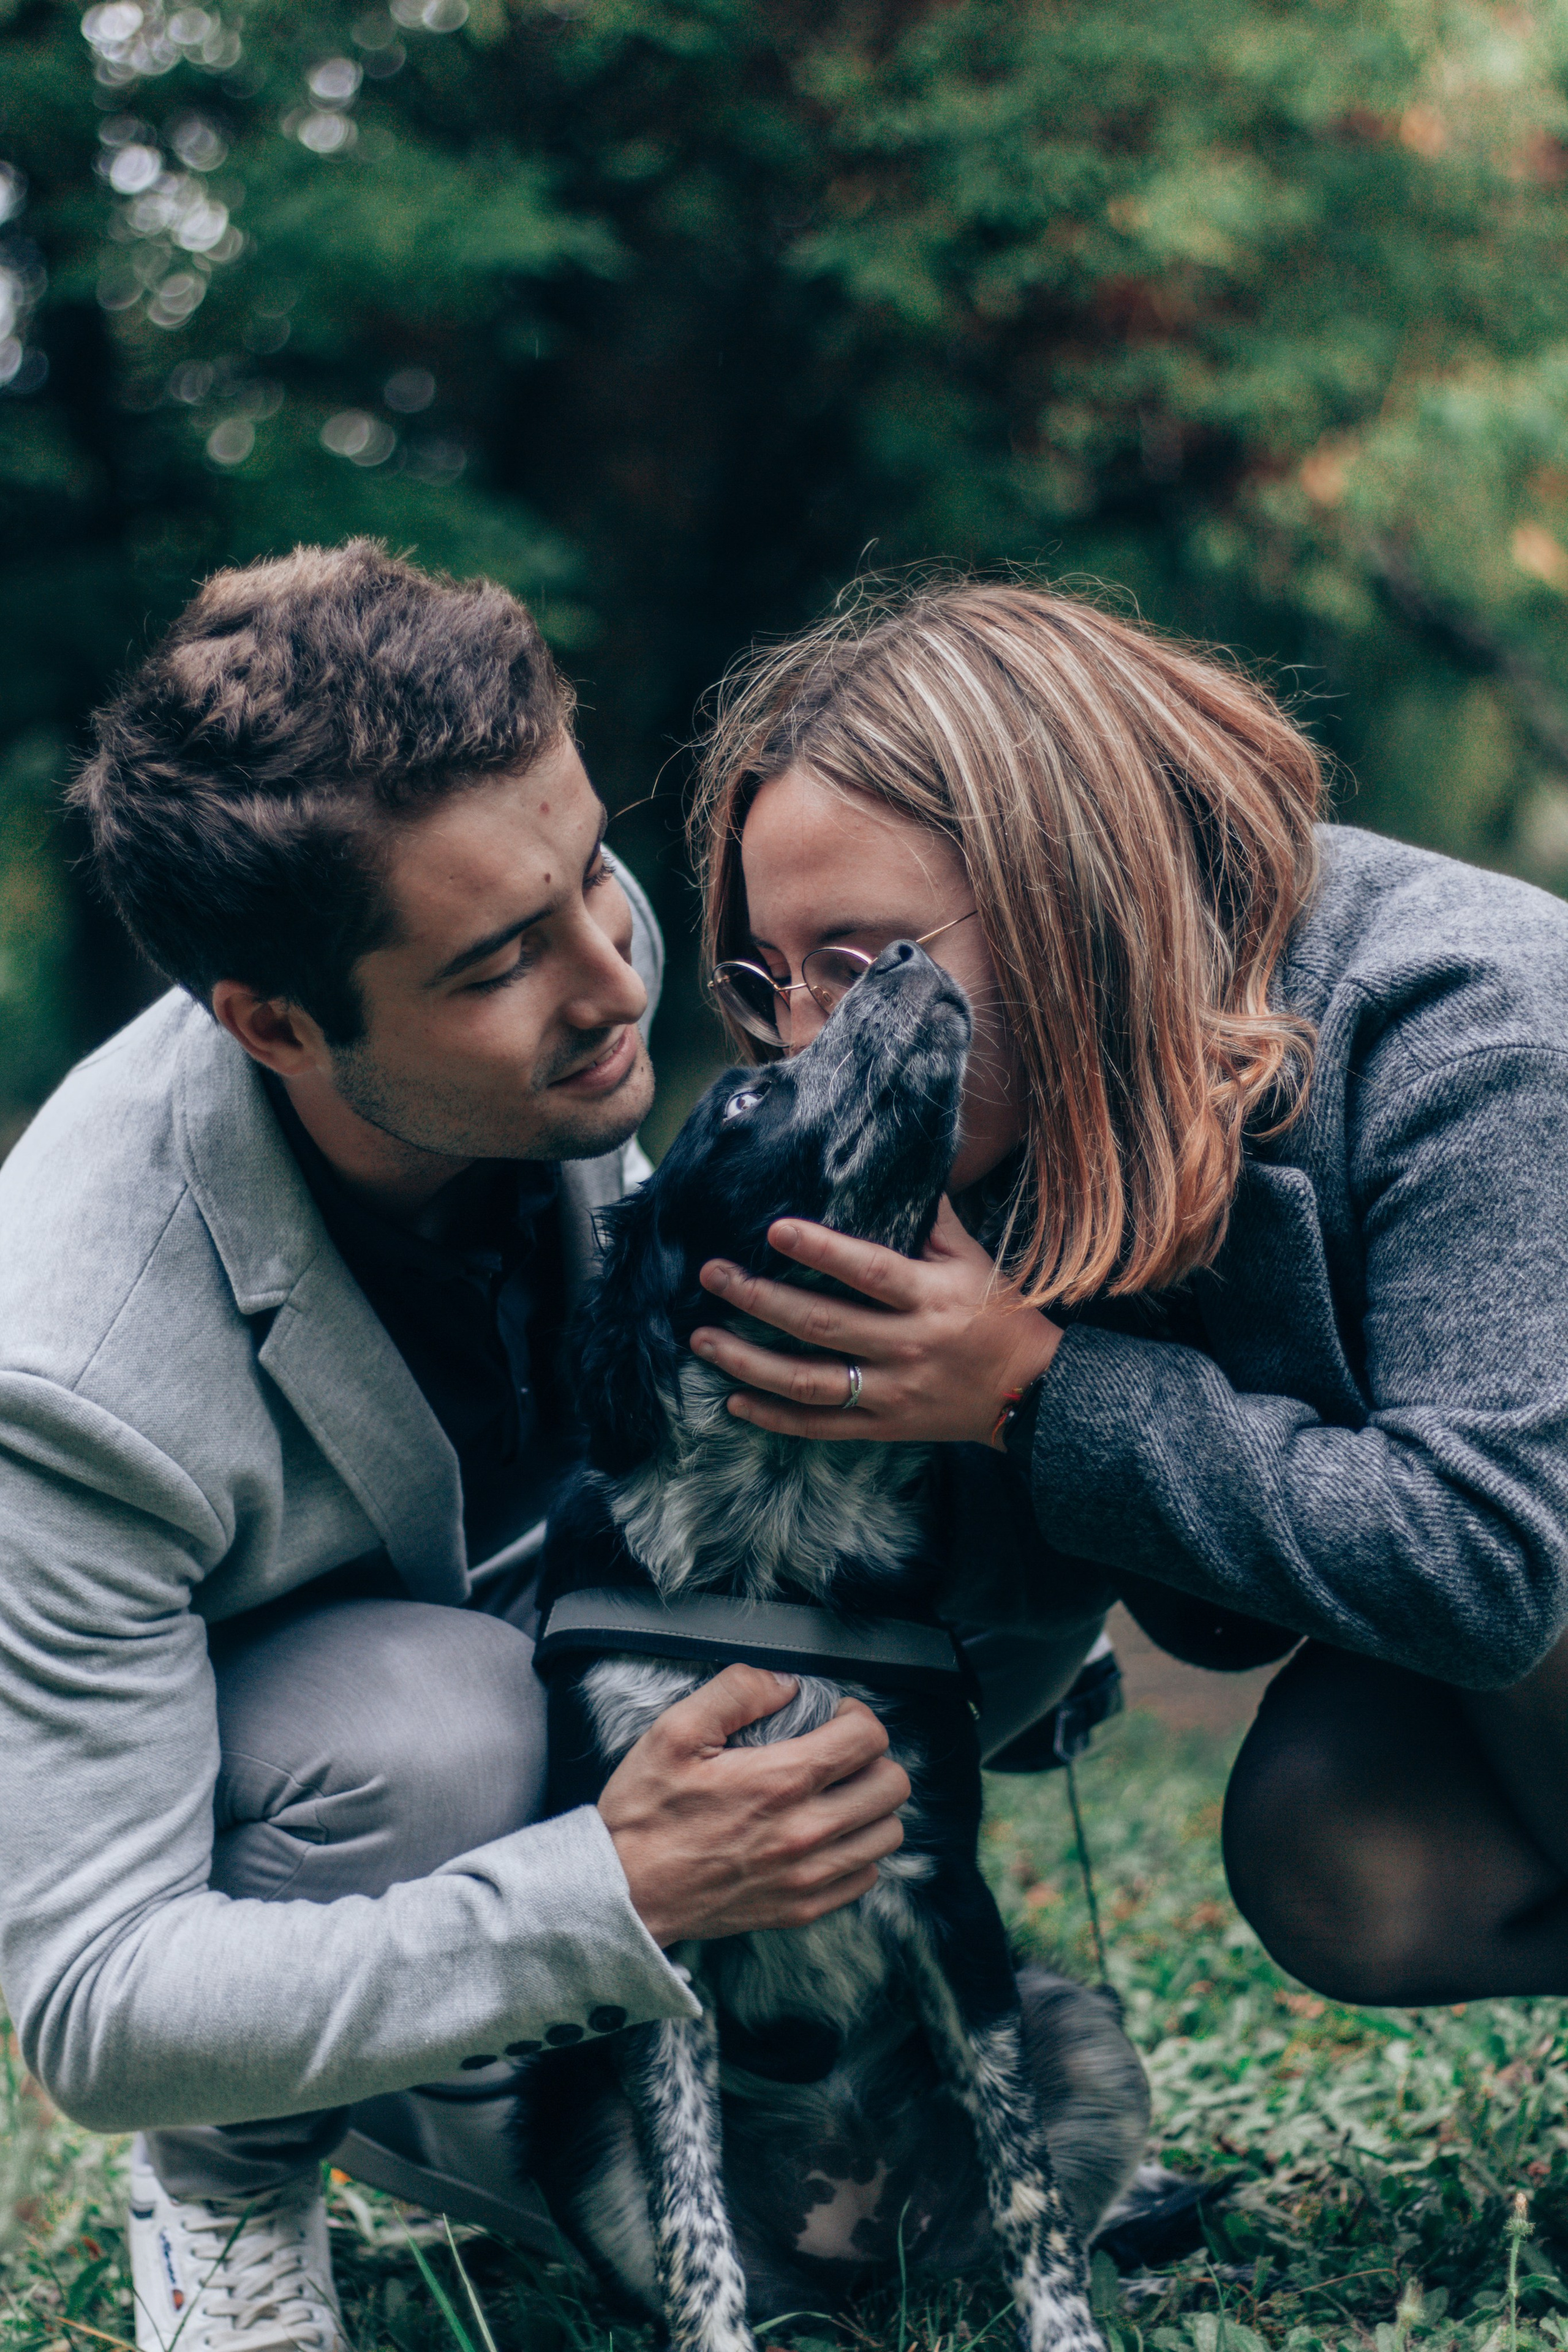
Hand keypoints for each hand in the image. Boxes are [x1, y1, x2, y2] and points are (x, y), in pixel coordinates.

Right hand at [598, 1663, 910, 1945]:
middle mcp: (806, 1833)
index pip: (868, 1738)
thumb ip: (737, 1691)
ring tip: (835, 1795)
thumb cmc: (646, 1813)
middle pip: (892, 1786)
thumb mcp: (675, 1732)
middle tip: (838, 1755)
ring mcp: (807, 1877)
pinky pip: (864, 1877)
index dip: (856, 1716)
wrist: (623, 1892)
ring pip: (887, 1833)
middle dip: (872, 1759)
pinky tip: (823, 1836)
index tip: (832, 1717)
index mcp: (781, 1782)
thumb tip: (786, 1682)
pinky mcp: (801, 1909)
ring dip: (869, 1806)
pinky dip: (856, 1852)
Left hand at [689, 1197, 1061, 1446]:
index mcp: (929, 1296)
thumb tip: (900, 1161)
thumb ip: (932, 1217)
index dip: (821, 1251)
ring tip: (703, 1338)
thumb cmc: (999, 1313)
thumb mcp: (972, 1258)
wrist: (1030, 1392)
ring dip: (749, 1363)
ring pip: (809, 1382)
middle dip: (759, 1299)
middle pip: (822, 1324)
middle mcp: (907, 1345)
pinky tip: (733, 1401)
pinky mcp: (884, 1425)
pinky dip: (775, 1418)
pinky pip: (821, 1427)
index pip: (868, 1271)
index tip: (774, 1229)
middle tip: (712, 1274)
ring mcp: (892, 1391)